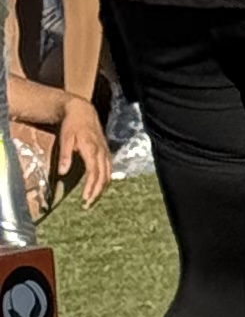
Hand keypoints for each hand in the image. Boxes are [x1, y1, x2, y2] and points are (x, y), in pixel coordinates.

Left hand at [11, 91, 108, 209]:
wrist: (83, 111)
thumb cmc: (72, 125)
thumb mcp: (65, 138)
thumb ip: (65, 156)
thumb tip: (63, 173)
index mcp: (91, 149)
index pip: (94, 172)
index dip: (91, 187)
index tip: (85, 198)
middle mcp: (101, 151)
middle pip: (103, 176)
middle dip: (97, 191)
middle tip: (88, 204)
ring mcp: (105, 151)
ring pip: (108, 173)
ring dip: (102, 187)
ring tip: (94, 198)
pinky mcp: (106, 150)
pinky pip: (109, 168)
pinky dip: (106, 179)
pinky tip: (101, 185)